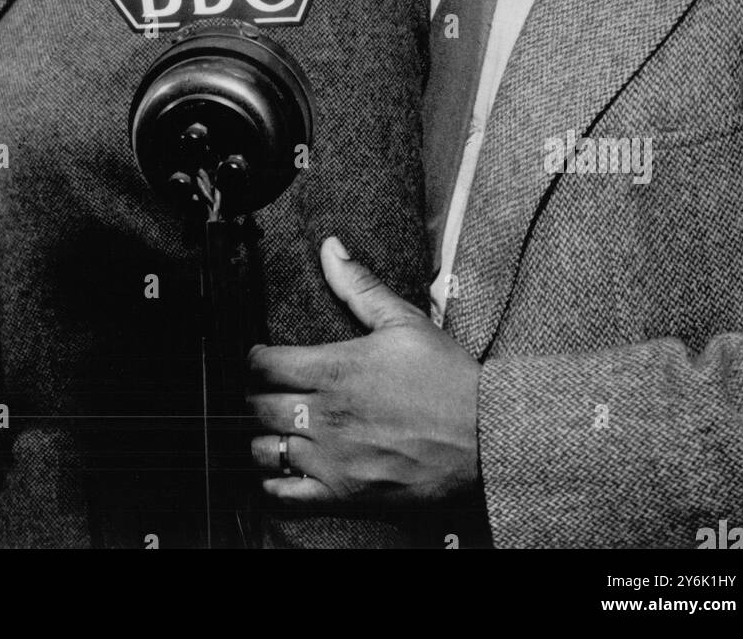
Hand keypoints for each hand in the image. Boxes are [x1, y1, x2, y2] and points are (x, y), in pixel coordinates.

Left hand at [248, 236, 480, 505]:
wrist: (485, 435)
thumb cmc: (447, 377)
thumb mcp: (405, 320)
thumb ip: (359, 286)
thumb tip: (330, 247)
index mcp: (336, 369)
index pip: (265, 364)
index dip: (257, 359)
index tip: (263, 358)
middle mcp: (327, 414)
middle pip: (258, 406)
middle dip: (258, 396)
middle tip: (272, 392)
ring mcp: (333, 458)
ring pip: (266, 449)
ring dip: (265, 437)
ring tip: (279, 428)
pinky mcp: (344, 494)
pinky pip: (284, 495)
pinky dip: (275, 482)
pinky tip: (286, 468)